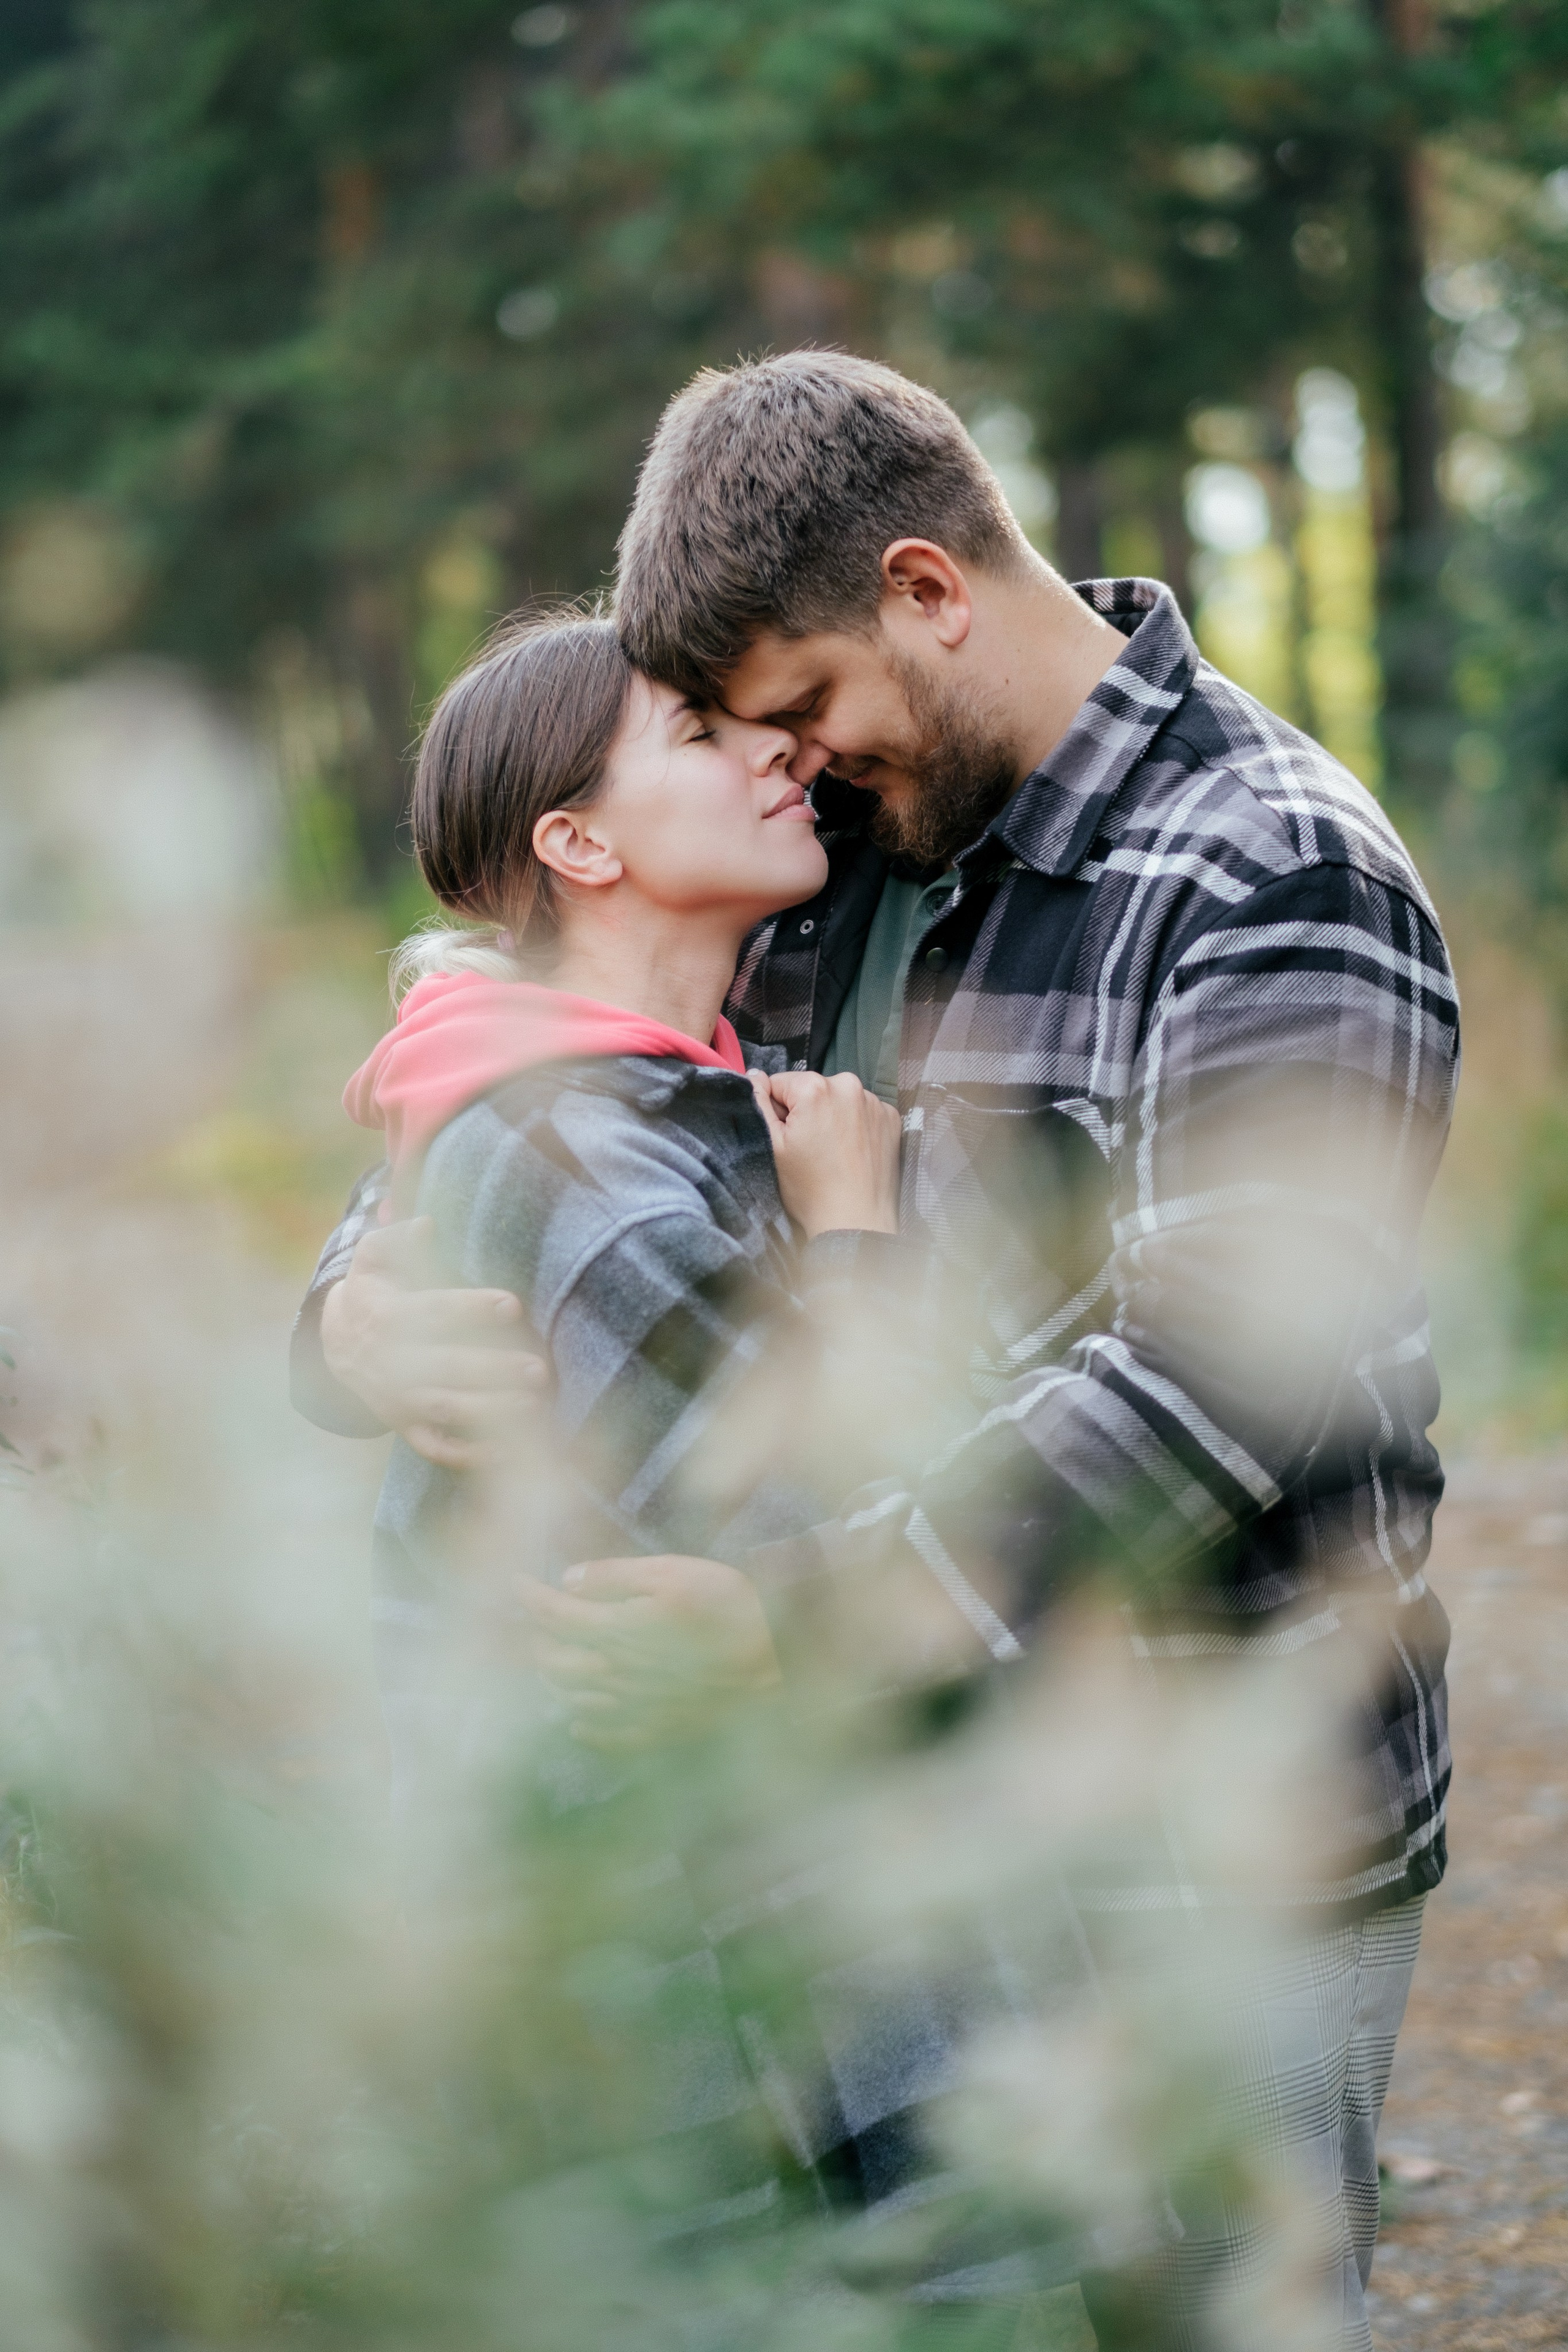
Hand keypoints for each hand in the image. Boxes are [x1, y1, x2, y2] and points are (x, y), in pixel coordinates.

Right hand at [320, 1216, 545, 1468]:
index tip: (513, 1303)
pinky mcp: (404, 1425)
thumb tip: (425, 1223)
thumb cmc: (372, 1291)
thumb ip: (394, 1238)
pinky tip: (508, 1450)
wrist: (334, 1345)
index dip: (471, 1308)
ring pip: (445, 1408)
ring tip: (534, 1406)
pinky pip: (434, 1447)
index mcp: (387, 1317)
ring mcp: (397, 1399)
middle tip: (539, 1369)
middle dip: (492, 1370)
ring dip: (490, 1411)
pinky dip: (467, 1454)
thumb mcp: (372, 1259)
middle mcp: (391, 1363)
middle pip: (445, 1368)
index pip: (433, 1312)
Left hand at [518, 1555, 779, 1748]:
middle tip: (536, 1621)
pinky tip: (579, 1721)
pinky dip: (585, 1728)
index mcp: (617, 1631)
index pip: (555, 1615)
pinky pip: (608, 1737)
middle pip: (555, 1663)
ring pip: (574, 1701)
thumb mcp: (674, 1573)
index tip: (515, 1582)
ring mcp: (637, 1707)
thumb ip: (616, 1578)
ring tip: (550, 1661)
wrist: (778, 1665)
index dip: (529, 1598)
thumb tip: (569, 1580)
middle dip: (537, 1639)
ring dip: (553, 1681)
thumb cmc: (729, 1609)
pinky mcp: (660, 1731)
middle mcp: (617, 1675)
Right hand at [748, 1069, 900, 1238]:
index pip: (779, 1084)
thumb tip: (754, 1076)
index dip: (775, 1110)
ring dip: (831, 1116)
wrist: (855, 1221)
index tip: (786, 1137)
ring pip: (838, 1099)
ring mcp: (874, 1102)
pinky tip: (850, 1151)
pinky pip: (862, 1111)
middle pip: (811, 1089)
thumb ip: (757, 1102)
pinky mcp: (891, 1118)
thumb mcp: (772, 1146)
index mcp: (815, 1088)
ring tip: (831, 1152)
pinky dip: (855, 1125)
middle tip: (808, 1148)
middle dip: (805, 1112)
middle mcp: (848, 1085)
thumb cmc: (811, 1189)